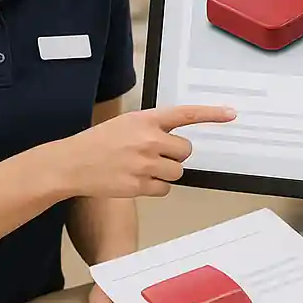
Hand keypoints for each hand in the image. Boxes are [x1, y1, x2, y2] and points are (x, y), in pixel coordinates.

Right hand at [64, 104, 235, 199]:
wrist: (71, 163)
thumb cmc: (99, 143)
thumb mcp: (126, 123)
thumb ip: (152, 127)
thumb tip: (175, 141)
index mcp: (146, 120)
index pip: (185, 114)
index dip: (211, 114)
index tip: (230, 114)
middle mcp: (148, 140)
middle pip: (185, 151)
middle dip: (174, 155)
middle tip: (154, 155)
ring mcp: (144, 164)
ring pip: (177, 172)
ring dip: (165, 173)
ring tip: (142, 168)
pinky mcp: (139, 186)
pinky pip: (164, 189)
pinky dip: (155, 187)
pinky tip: (136, 180)